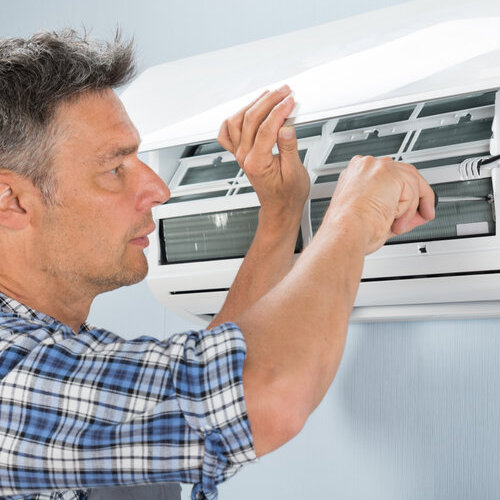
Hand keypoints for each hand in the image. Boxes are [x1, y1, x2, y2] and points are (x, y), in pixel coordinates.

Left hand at [217, 86, 309, 226]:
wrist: (279, 208)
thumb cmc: (287, 195)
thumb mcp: (295, 173)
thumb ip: (289, 148)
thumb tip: (286, 127)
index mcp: (257, 163)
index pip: (267, 128)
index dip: (279, 111)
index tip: (290, 101)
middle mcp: (244, 157)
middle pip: (251, 120)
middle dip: (268, 101)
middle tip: (284, 92)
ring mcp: (240, 154)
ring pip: (237, 121)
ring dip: (252, 104)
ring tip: (269, 95)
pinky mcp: (240, 153)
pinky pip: (227, 133)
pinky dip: (233, 119)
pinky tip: (245, 111)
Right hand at [328, 155, 434, 253]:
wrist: (345, 231)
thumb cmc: (350, 229)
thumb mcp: (378, 218)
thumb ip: (399, 211)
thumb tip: (418, 214)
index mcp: (355, 176)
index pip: (388, 176)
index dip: (402, 193)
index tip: (409, 207)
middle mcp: (364, 167)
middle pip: (404, 173)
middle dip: (417, 197)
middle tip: (424, 214)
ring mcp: (376, 167)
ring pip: (410, 182)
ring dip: (409, 208)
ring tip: (398, 225)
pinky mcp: (388, 172)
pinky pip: (412, 190)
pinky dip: (408, 209)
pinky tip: (396, 220)